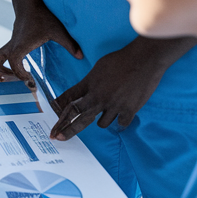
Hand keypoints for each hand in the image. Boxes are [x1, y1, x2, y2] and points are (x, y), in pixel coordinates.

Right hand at [0, 2, 82, 87]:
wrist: (29, 3)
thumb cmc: (42, 16)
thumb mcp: (58, 30)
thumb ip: (69, 44)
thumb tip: (81, 56)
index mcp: (21, 45)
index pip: (14, 63)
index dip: (20, 74)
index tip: (31, 80)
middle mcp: (12, 46)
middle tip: (12, 80)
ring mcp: (10, 44)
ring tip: (12, 77)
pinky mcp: (12, 42)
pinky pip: (1, 56)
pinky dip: (3, 64)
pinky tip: (19, 67)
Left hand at [48, 36, 185, 140]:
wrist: (144, 59)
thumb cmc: (121, 59)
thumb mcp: (99, 67)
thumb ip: (90, 82)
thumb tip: (85, 91)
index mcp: (89, 84)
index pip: (69, 99)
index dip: (58, 110)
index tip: (52, 119)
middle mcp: (98, 97)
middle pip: (79, 118)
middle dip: (67, 130)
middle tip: (57, 138)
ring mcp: (113, 105)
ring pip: (102, 124)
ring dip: (102, 120)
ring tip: (108, 111)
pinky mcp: (129, 110)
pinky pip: (120, 124)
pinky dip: (120, 121)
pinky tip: (122, 117)